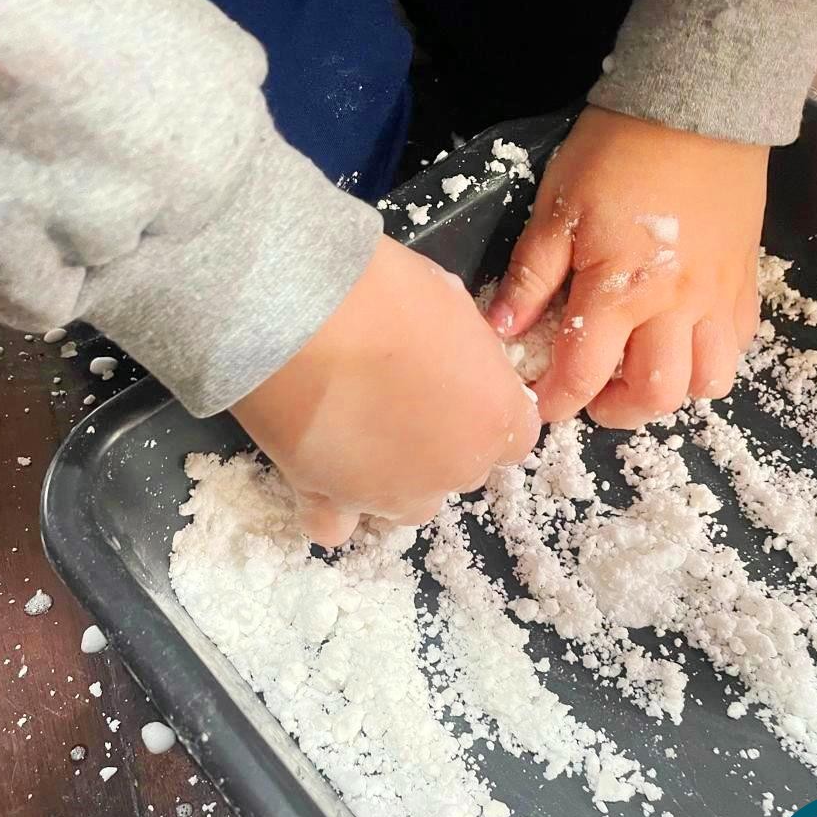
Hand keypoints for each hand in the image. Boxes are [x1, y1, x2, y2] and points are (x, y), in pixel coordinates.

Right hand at [232, 236, 541, 546]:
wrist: (301, 315)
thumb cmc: (384, 293)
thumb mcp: (452, 303)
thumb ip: (468, 352)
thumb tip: (457, 360)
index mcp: (495, 417)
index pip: (514, 437)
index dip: (484, 411)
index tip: (460, 387)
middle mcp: (453, 468)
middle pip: (461, 470)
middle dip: (439, 442)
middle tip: (398, 394)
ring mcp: (392, 493)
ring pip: (407, 503)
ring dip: (391, 476)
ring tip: (354, 429)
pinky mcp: (329, 503)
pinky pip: (337, 524)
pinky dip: (331, 504)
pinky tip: (319, 470)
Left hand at [485, 106, 765, 426]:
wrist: (696, 104)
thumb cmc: (615, 152)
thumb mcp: (556, 210)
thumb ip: (531, 277)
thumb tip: (501, 329)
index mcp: (619, 289)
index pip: (583, 374)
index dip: (556, 401)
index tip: (540, 404)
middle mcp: (674, 305)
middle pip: (655, 396)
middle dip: (616, 410)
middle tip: (593, 391)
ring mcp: (717, 297)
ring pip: (708, 381)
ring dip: (671, 391)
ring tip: (641, 369)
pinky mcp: (745, 282)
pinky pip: (739, 345)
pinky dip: (710, 357)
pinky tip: (681, 339)